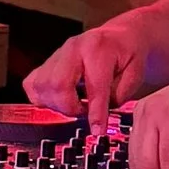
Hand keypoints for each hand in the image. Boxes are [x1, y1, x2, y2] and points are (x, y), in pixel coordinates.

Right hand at [23, 13, 150, 129]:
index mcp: (99, 49)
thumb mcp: (135, 75)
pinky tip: (60, 99)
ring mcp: (57, 53)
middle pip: (57, 84)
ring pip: (42, 85)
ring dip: (57, 104)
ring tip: (75, 104)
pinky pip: (33, 84)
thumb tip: (97, 118)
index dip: (96, 113)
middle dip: (70, 107)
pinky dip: (43, 98)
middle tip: (84, 111)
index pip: (94, 86)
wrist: (119, 36)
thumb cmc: (128, 55)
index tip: (98, 131)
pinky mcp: (47, 61)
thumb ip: (118, 96)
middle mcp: (74, 48)